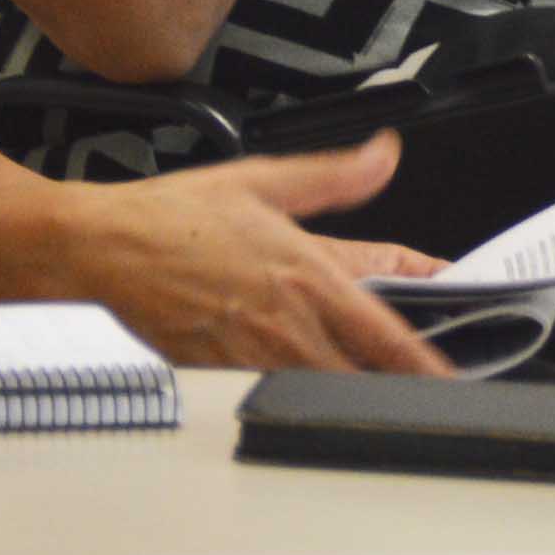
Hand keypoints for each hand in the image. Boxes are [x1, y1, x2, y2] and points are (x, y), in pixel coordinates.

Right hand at [68, 136, 456, 374]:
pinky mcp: (218, 375)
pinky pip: (267, 397)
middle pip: (360, 379)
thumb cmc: (173, 216)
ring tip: (366, 396)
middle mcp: (285, 322)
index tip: (451, 379)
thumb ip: (336, 176)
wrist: (102, 246)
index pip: (386, 336)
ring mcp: (251, 355)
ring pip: (318, 394)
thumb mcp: (265, 180)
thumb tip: (384, 156)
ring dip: (346, 396)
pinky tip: (296, 389)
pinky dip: (290, 398)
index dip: (427, 365)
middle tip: (418, 395)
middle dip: (392, 391)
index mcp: (306, 274)